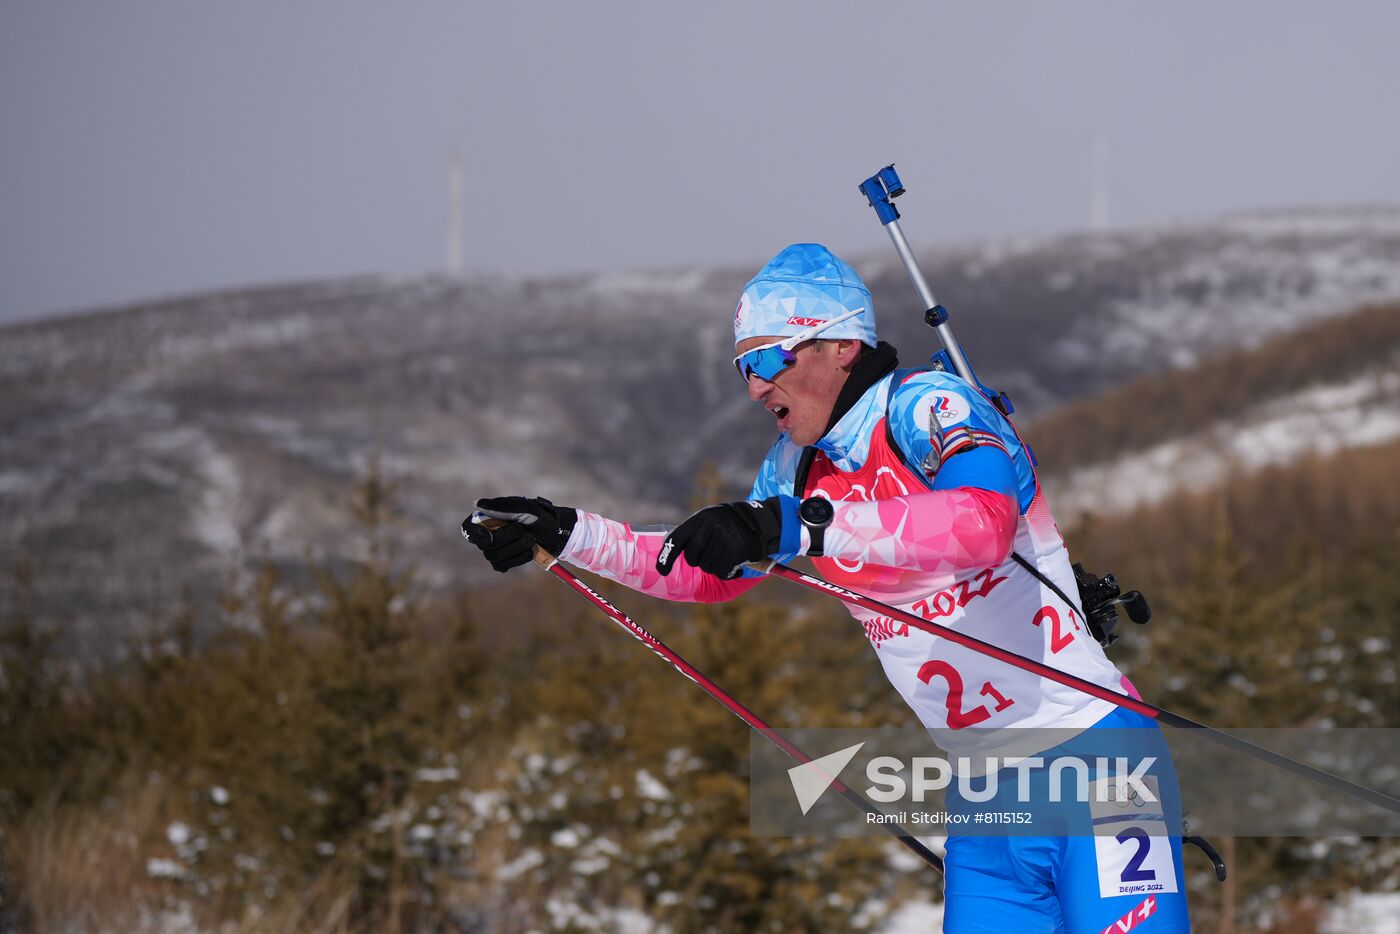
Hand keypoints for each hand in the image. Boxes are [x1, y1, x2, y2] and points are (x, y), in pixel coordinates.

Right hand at [461, 496, 577, 571]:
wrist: (552, 530)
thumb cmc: (535, 515)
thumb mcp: (522, 506)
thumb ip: (501, 506)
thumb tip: (477, 504)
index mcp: (486, 519)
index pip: (468, 529)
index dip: (475, 533)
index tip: (488, 535)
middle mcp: (486, 536)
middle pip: (485, 544)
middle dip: (508, 537)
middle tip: (523, 530)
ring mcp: (493, 551)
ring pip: (495, 556)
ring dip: (517, 547)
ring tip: (530, 538)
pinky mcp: (503, 563)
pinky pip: (504, 565)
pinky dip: (520, 557)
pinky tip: (529, 550)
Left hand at [656, 498, 784, 578]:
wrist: (760, 522)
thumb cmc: (729, 524)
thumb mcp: (709, 520)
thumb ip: (693, 533)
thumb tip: (672, 552)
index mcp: (699, 519)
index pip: (676, 540)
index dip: (666, 557)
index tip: (662, 571)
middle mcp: (709, 528)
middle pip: (692, 558)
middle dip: (699, 560)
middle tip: (713, 553)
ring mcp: (722, 540)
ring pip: (706, 566)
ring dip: (714, 565)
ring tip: (726, 554)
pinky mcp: (734, 552)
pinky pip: (721, 571)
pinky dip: (726, 572)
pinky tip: (734, 564)